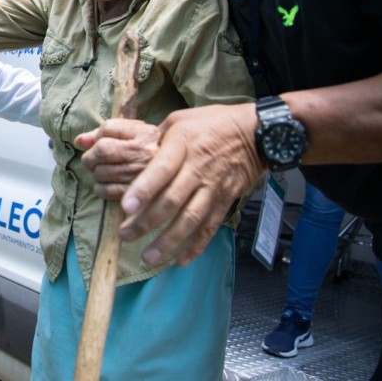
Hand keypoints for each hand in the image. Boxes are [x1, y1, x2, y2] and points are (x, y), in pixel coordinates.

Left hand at [77, 119, 160, 200]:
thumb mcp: (133, 137)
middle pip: (102, 149)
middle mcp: (147, 152)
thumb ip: (104, 134)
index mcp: (147, 134)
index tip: (97, 144)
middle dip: (90, 157)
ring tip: (103, 173)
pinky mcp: (139, 195)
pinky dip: (100, 189)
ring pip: (102, 171)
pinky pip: (108, 190)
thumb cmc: (147, 155)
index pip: (108, 128)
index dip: (97, 137)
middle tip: (92, 162)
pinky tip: (106, 186)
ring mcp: (144, 175)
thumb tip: (79, 141)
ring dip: (96, 174)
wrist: (173, 179)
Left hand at [83, 103, 263, 266]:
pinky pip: (210, 226)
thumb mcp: (179, 119)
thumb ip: (154, 136)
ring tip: (148, 256)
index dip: (144, 189)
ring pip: (190, 219)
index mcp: (182, 145)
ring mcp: (213, 187)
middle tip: (125, 235)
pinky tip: (180, 260)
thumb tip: (128, 147)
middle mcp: (197, 169)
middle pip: (172, 200)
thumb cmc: (211, 123)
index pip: (161, 170)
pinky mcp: (225, 200)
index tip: (126, 207)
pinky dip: (196, 245)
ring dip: (168, 241)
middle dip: (147, 221)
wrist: (256, 133)